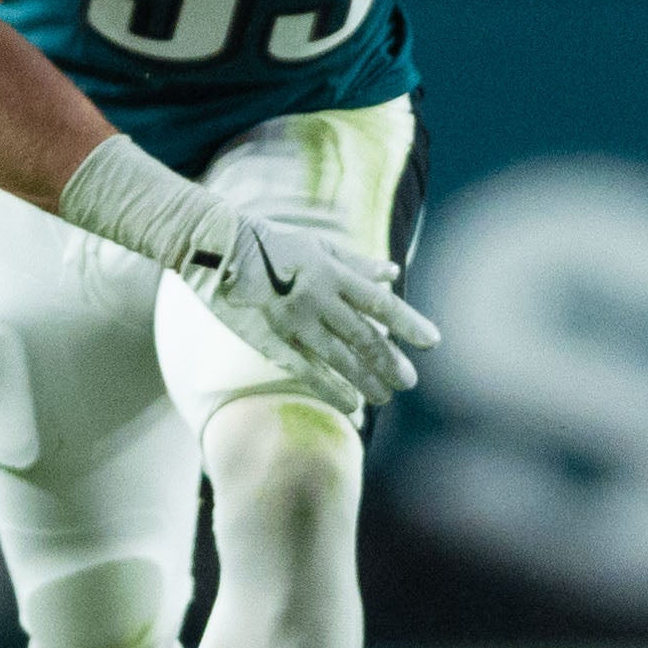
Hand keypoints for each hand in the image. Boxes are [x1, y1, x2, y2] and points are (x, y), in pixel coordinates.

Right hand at [175, 213, 439, 412]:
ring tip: (385, 398)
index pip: (380, 304)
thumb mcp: (318, 245)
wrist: (216, 248)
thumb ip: (356, 263)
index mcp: (332, 273)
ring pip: (339, 359)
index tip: (432, 342)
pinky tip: (349, 405)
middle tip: (410, 382)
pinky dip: (329, 388)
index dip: (408, 324)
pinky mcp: (270, 339)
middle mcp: (318, 299)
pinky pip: (305, 370)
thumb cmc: (270, 242)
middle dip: (389, 362)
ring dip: (366, 380)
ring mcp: (294, 322)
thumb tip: (393, 275)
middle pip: (364, 337)